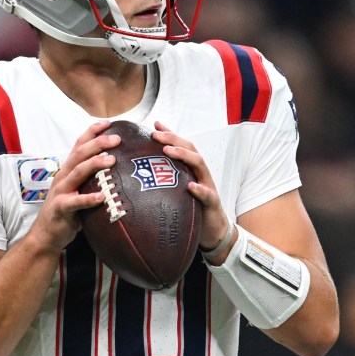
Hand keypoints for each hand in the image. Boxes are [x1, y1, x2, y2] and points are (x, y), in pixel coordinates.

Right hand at [27, 121, 120, 253]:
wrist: (46, 235)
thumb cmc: (67, 212)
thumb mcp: (79, 191)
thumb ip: (92, 180)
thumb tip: (119, 171)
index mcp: (68, 170)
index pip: (79, 144)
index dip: (92, 132)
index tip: (109, 123)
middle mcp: (63, 176)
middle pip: (79, 153)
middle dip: (98, 143)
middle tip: (116, 139)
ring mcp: (61, 191)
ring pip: (77, 172)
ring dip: (94, 164)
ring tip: (111, 160)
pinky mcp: (61, 208)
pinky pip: (76, 202)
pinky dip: (89, 198)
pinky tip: (102, 196)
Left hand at [151, 121, 230, 251]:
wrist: (212, 230)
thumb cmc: (191, 208)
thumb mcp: (177, 191)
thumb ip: (166, 179)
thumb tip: (142, 172)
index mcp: (191, 169)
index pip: (181, 145)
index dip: (170, 133)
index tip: (154, 125)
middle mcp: (200, 173)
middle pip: (190, 149)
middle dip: (173, 139)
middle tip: (155, 135)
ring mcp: (208, 185)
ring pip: (199, 164)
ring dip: (183, 156)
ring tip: (168, 151)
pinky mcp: (212, 203)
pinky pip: (207, 194)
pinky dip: (199, 189)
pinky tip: (190, 186)